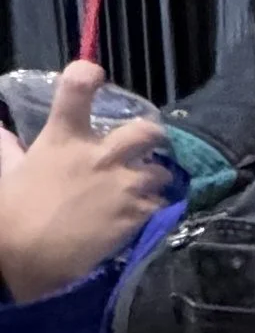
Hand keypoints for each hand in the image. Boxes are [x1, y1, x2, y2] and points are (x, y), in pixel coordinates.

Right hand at [0, 63, 173, 303]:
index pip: (77, 87)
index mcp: (63, 137)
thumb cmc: (13, 215)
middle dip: (153, 137)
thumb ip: (8, 148)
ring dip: (156, 179)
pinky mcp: (137, 214)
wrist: (31, 258)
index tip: (96, 76)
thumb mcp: (8, 173)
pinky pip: (161, 204)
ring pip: (161, 171)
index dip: (88, 74)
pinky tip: (143, 216)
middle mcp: (99, 155)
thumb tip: (0, 130)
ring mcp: (122, 185)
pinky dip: (155, 208)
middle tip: (148, 146)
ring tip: (146, 189)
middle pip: (146, 130)